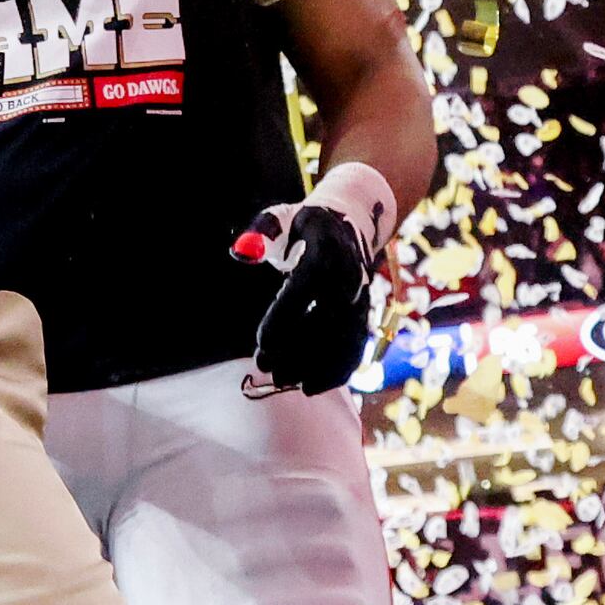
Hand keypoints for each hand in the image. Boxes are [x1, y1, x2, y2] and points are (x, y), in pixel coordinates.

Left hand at [242, 192, 382, 395]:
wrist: (349, 222)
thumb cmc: (303, 224)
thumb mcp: (280, 218)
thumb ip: (260, 233)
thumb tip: (240, 252)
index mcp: (326, 251)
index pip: (304, 289)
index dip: (284, 317)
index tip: (262, 343)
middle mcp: (349, 277)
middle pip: (327, 322)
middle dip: (297, 350)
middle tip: (266, 368)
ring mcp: (361, 299)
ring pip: (344, 342)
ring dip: (316, 367)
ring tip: (285, 382)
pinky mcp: (364, 315)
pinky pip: (356, 348)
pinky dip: (337, 372)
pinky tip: (311, 386)